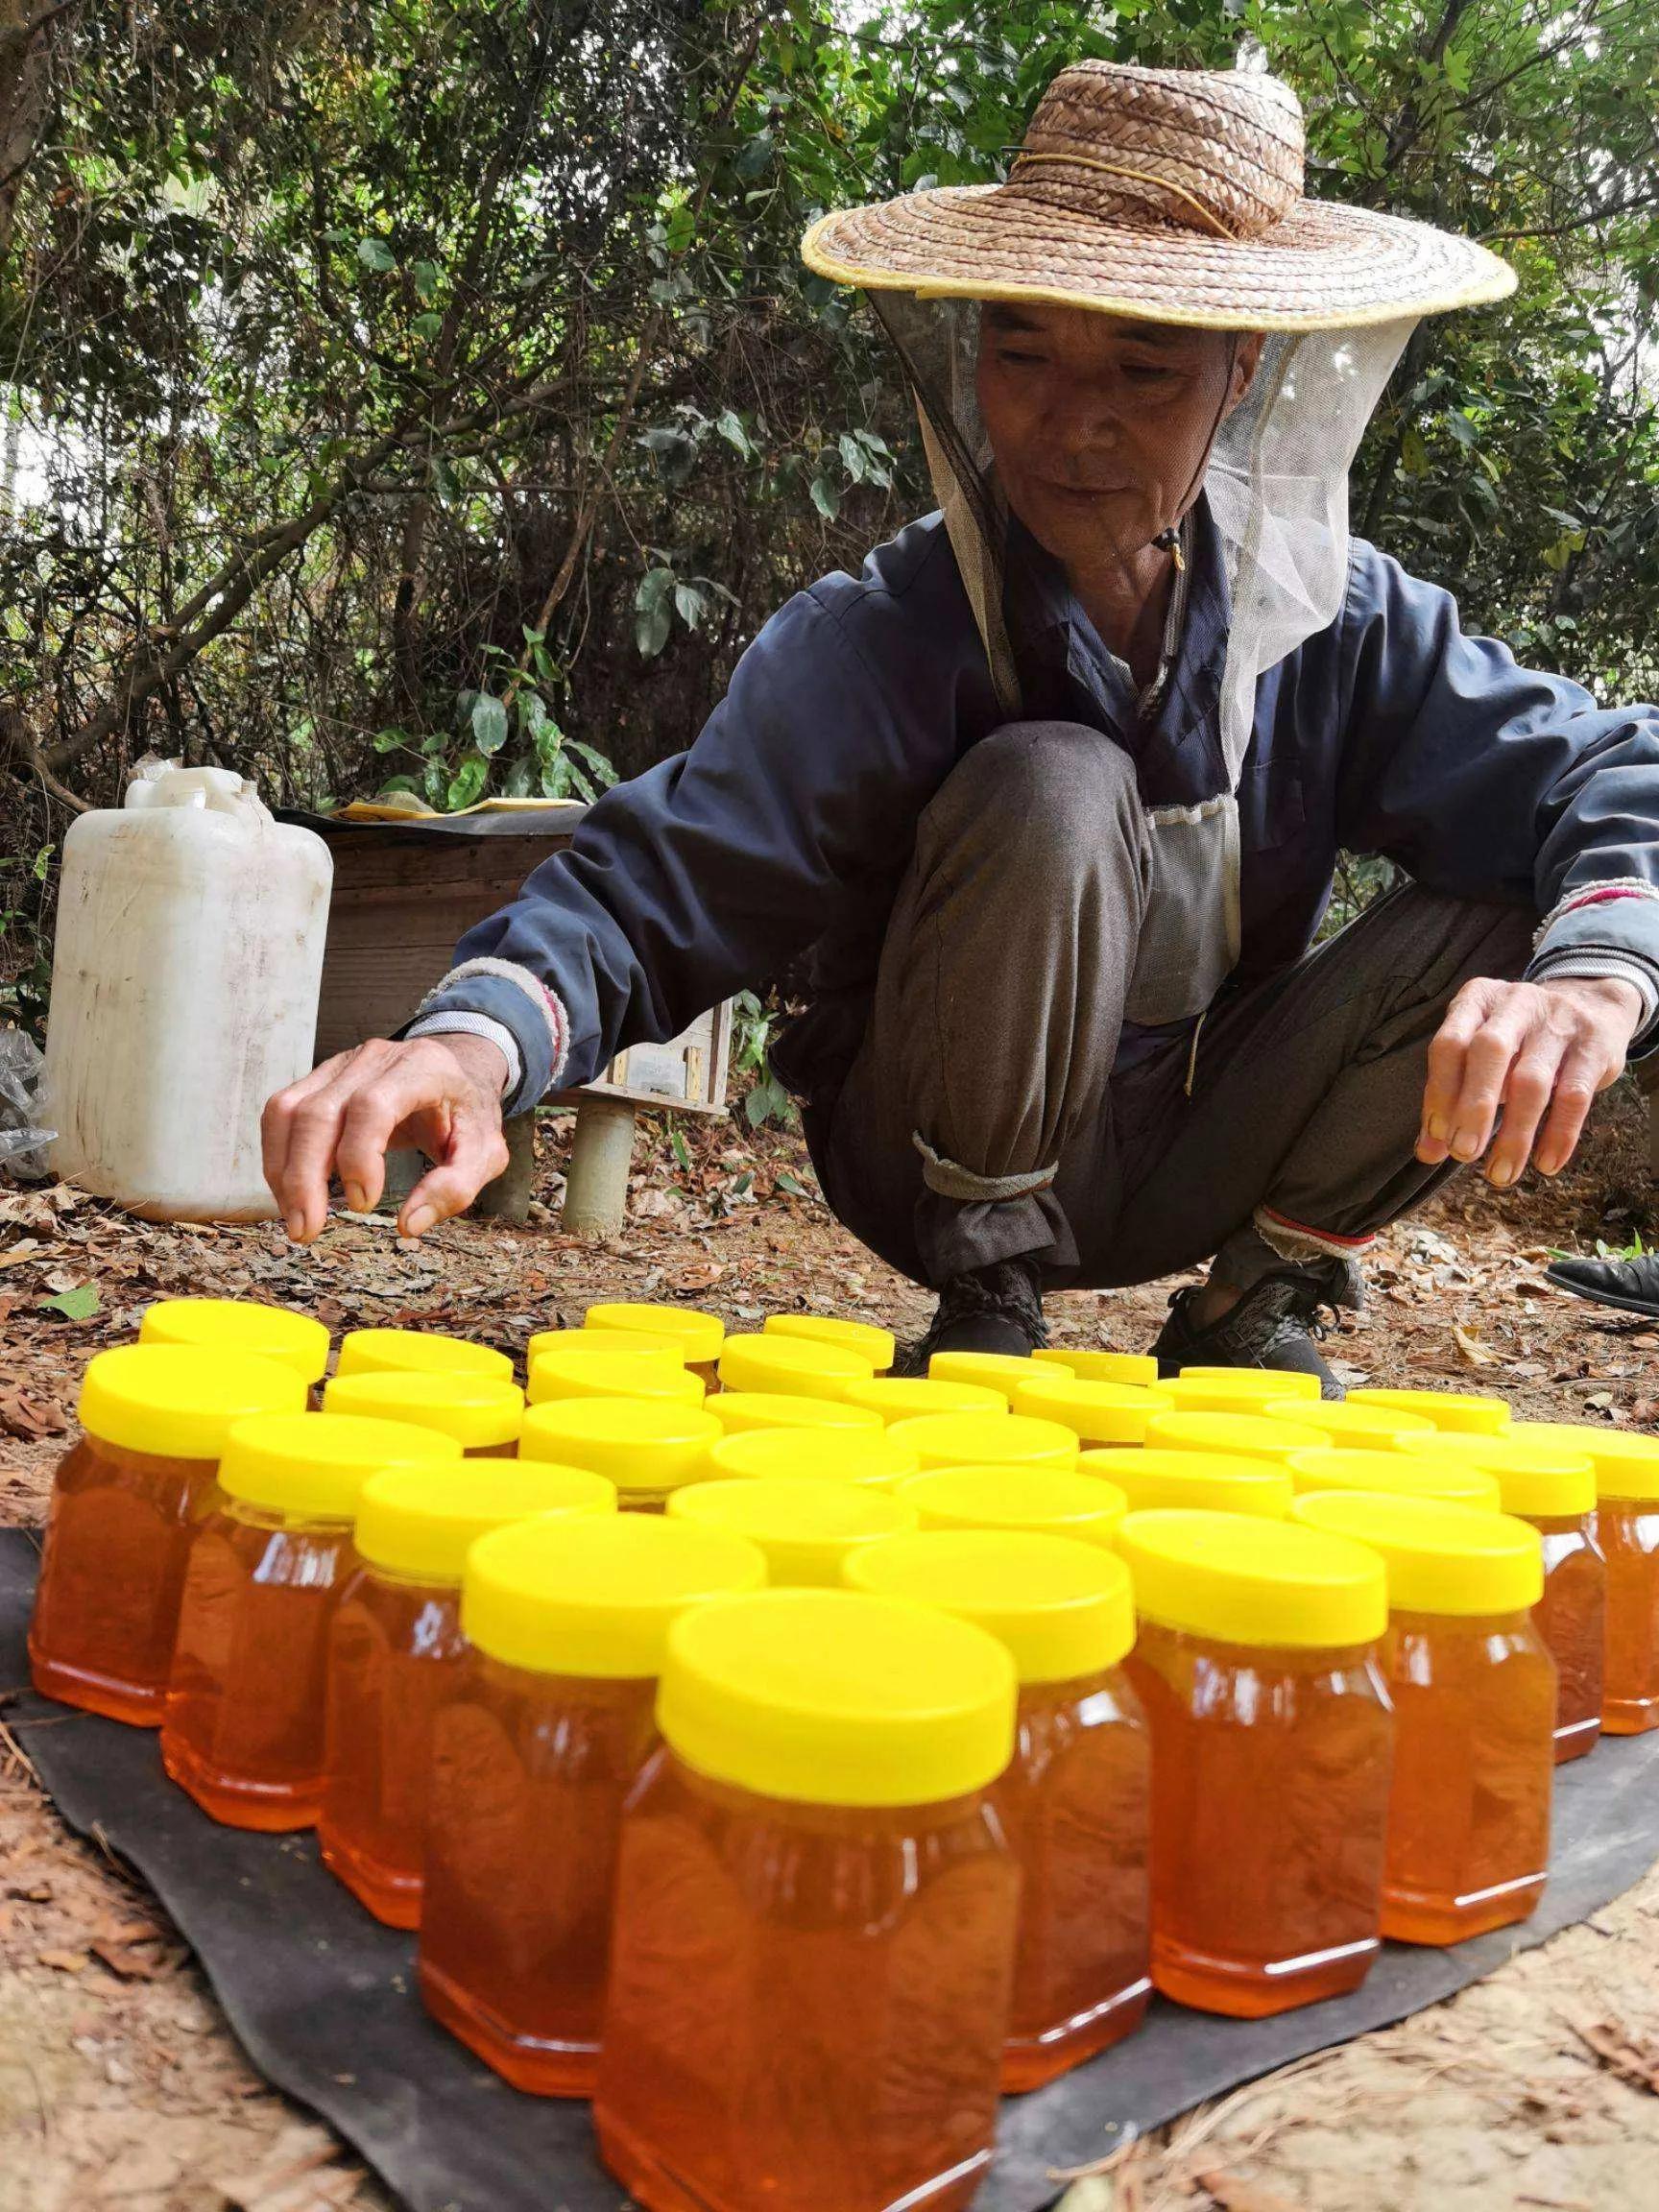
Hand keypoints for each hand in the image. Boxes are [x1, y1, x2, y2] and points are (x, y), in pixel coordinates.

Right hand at [262, 1032, 510, 1242]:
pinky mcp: (318, 1079)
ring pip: (289, 1111)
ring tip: (295, 1219)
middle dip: (305, 1177)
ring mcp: (340, 1064)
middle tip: (307, 1230)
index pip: (373, 1105)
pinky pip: (281, 1115)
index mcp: (422, 1068)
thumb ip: (456, 1188)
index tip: (363, 1204)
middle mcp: (375, 1058)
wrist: (455, 1076)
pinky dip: (279, 1157)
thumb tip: (409, 1225)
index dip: (359, 1155)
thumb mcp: (485, 1154)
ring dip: (283, 1170)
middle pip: (320, 1111)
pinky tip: (291, 1194)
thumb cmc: (468, 1117)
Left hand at [1417, 975, 1642, 1186]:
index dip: (1440, 1092)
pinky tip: (1546, 1164)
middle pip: (1489, 1052)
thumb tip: (1427, 1152)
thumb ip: (1451, 1097)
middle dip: (1473, 1107)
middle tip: (1464, 1153)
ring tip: (1501, 1174)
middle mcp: (1515, 1004)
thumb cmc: (1518, 1039)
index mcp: (1476, 1000)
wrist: (1591, 1001)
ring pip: (1532, 1081)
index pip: (1450, 1044)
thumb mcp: (1480, 1053)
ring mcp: (1558, 1022)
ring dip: (1515, 1134)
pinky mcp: (1594, 1046)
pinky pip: (1575, 1096)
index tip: (1438, 1137)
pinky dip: (1559, 1135)